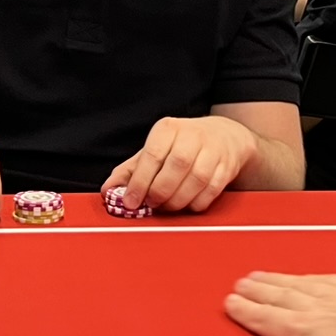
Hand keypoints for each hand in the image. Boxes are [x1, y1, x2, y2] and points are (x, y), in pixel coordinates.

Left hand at [104, 116, 255, 211]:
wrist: (224, 136)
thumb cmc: (182, 145)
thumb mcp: (155, 149)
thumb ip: (131, 170)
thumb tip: (108, 190)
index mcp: (168, 129)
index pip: (152, 155)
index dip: (140, 182)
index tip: (130, 201)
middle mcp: (192, 136)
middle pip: (176, 166)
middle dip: (160, 192)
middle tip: (151, 204)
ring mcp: (213, 151)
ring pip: (196, 180)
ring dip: (178, 200)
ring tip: (167, 206)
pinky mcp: (227, 167)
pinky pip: (211, 191)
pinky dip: (196, 203)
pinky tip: (186, 204)